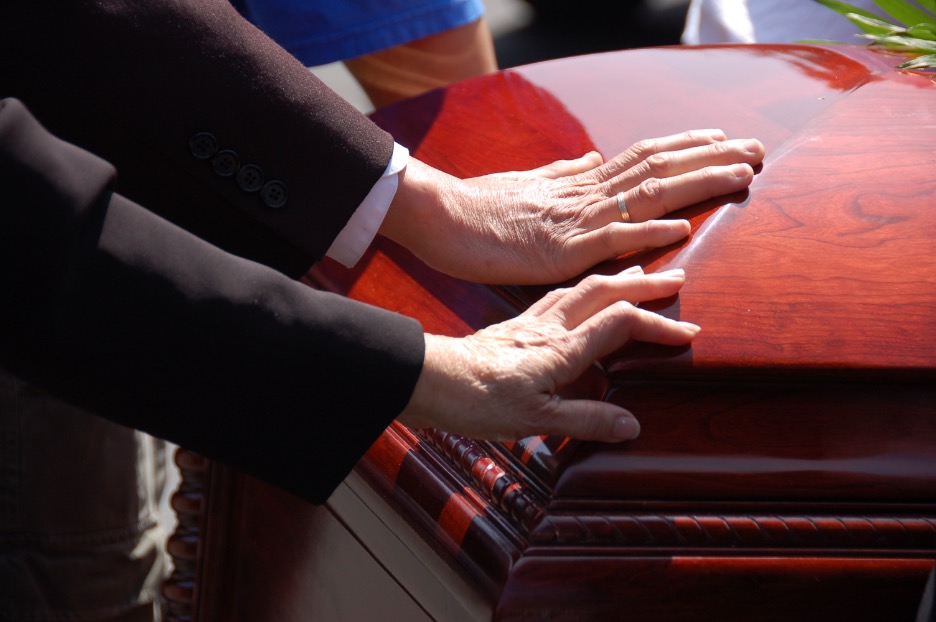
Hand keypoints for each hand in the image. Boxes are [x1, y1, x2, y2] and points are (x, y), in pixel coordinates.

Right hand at [382, 129, 764, 283]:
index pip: (644, 155)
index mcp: (580, 180)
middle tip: (757, 150)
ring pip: (647, 194)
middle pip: (659, 166)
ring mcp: (576, 218)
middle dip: (712, 156)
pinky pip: (611, 239)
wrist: (442, 217)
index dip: (688, 145)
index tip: (724, 138)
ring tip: (742, 174)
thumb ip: (564, 173)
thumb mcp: (529, 185)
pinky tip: (683, 228)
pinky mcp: (561, 249)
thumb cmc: (480, 206)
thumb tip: (591, 158)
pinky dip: (648, 232)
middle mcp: (585, 191)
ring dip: (697, 182)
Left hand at [397, 267, 697, 441]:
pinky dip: (582, 289)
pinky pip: (557, 296)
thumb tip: (632, 425)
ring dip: (615, 279)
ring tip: (638, 275)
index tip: (687, 332)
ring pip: (581, 288)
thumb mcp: (536, 420)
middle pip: (605, 291)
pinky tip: (580, 295)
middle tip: (678, 278)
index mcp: (561, 348)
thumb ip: (586, 420)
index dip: (658, 324)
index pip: (621, 323)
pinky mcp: (514, 324)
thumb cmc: (477, 400)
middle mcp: (549, 326)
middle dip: (645, 284)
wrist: (429, 380)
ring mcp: (530, 321)